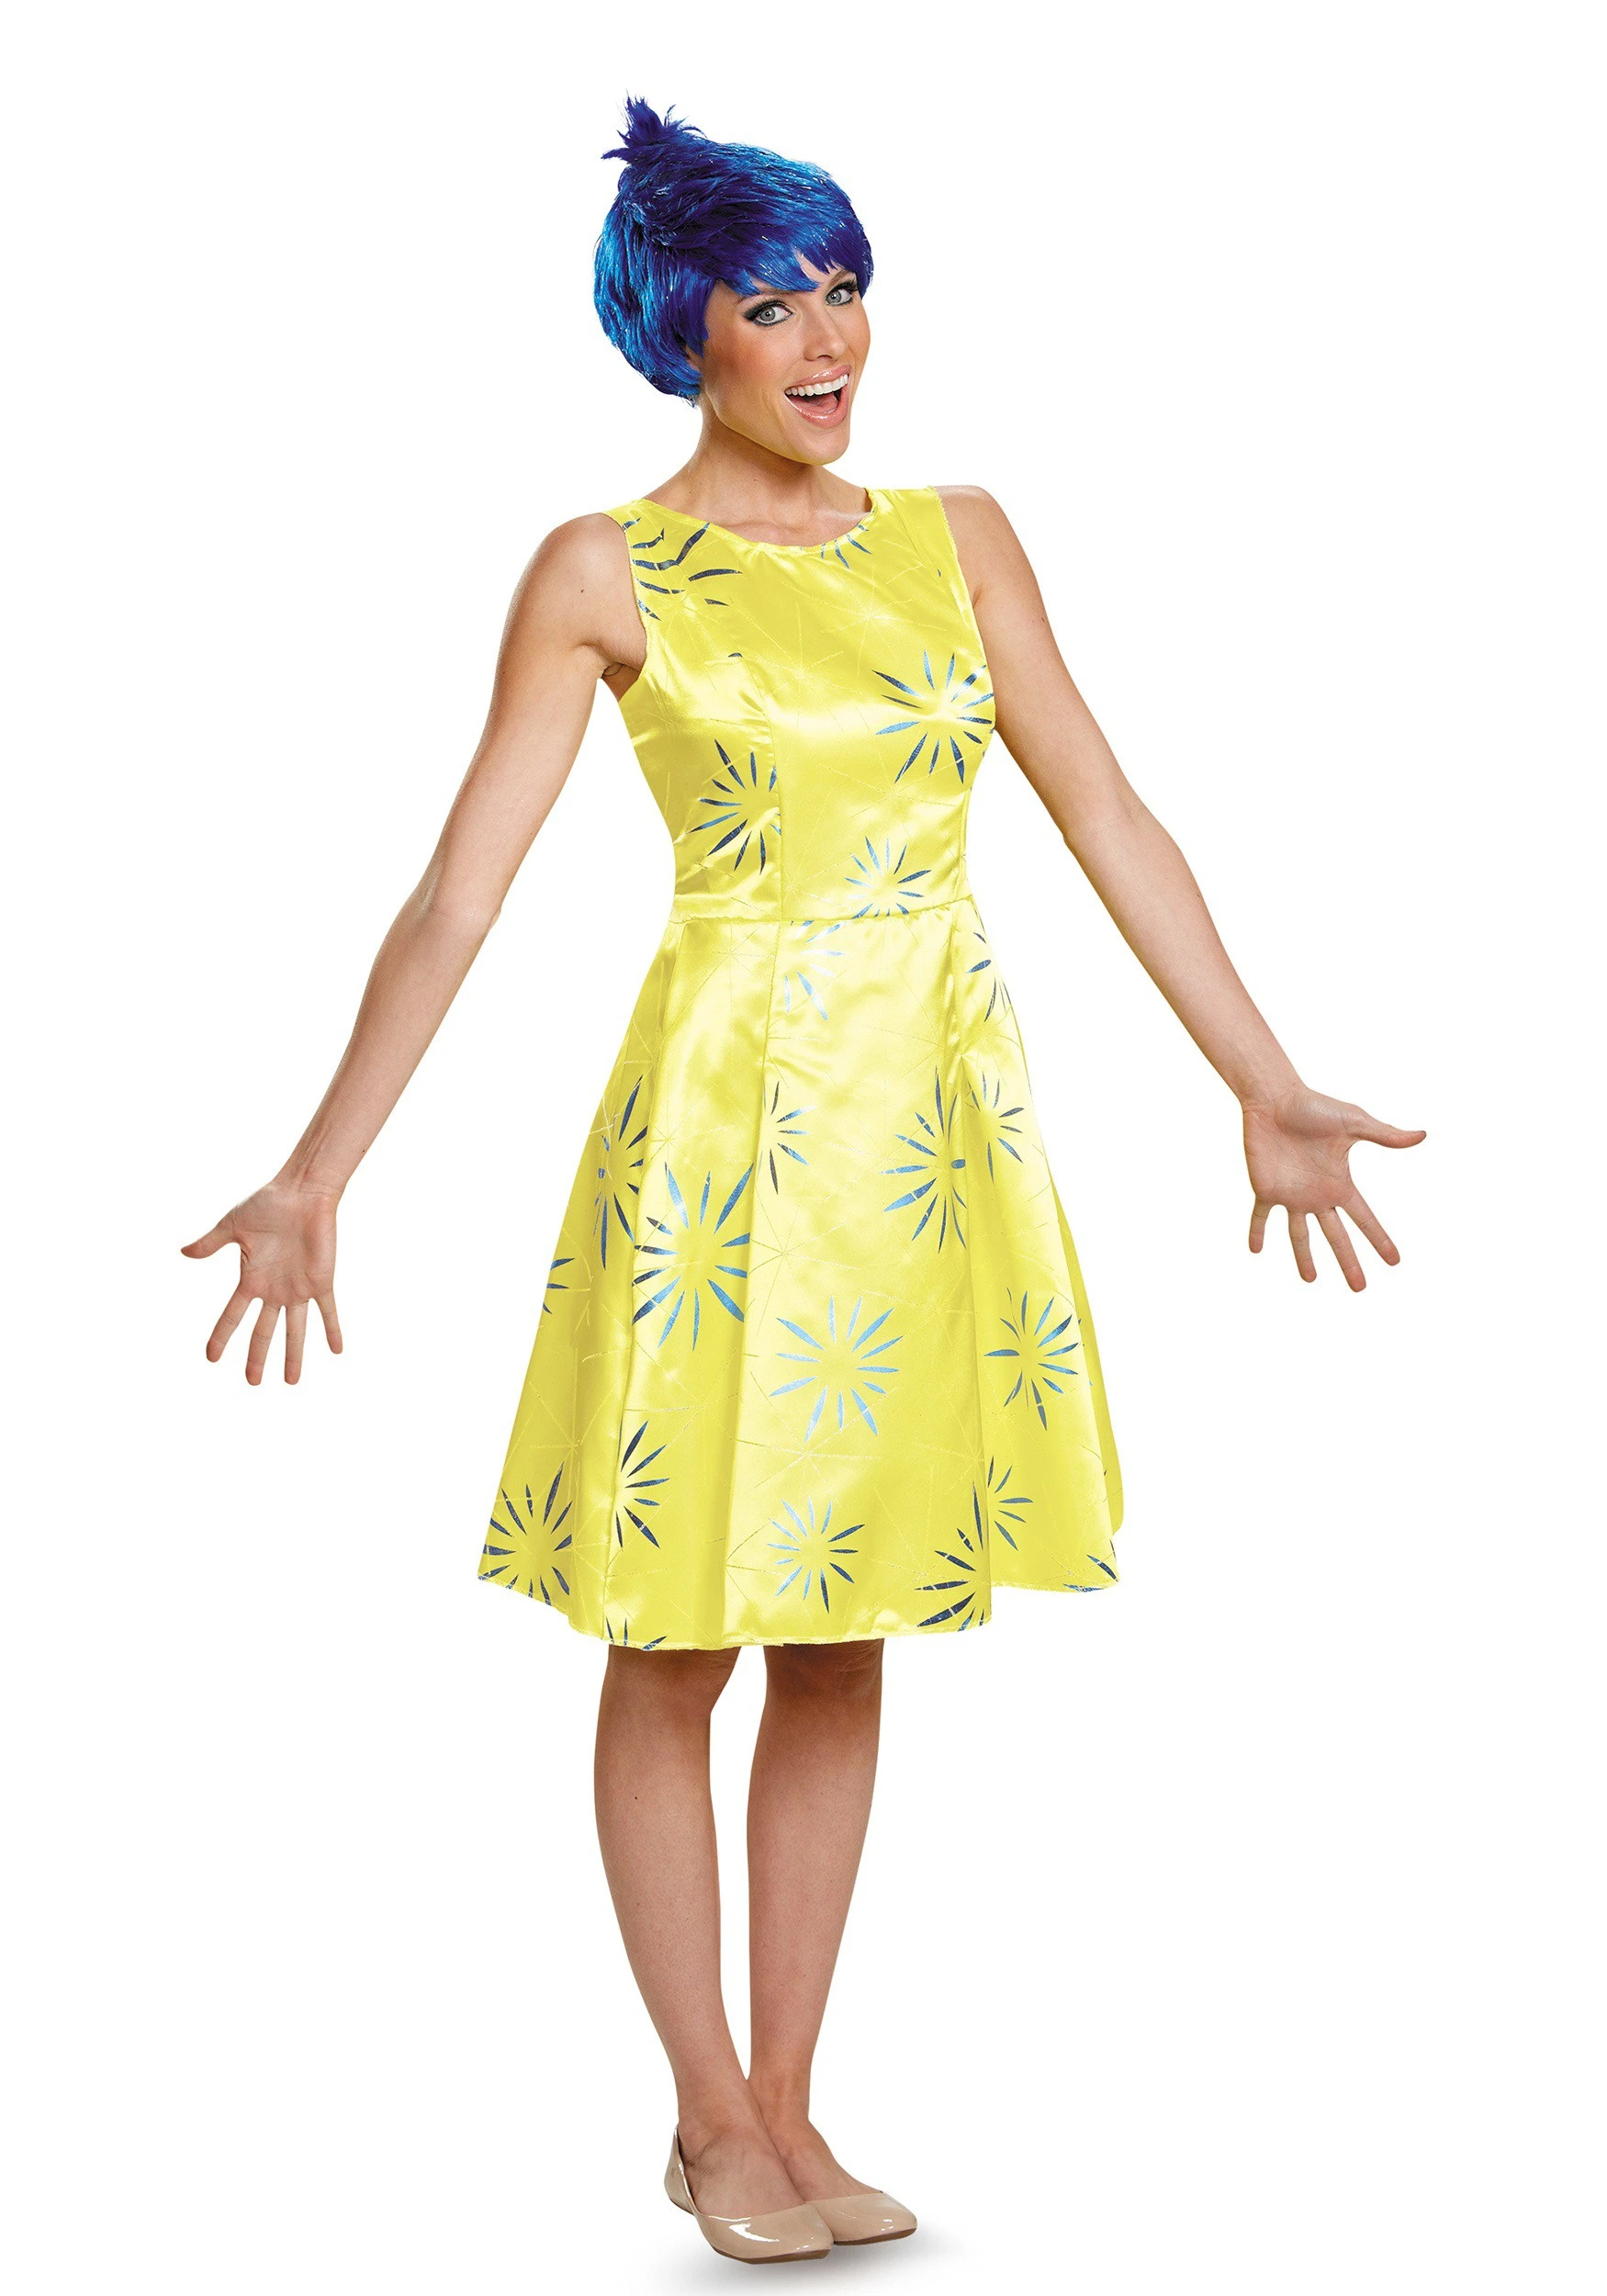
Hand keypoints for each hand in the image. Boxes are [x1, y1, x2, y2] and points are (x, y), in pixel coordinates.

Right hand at [181, 1180, 342, 1382]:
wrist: (302, 1193)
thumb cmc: (267, 1204)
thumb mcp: (232, 1226)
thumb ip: (210, 1243)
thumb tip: (183, 1252)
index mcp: (251, 1280)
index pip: (232, 1316)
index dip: (221, 1337)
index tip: (210, 1358)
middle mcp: (274, 1290)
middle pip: (263, 1332)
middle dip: (258, 1357)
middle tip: (253, 1383)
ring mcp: (298, 1288)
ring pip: (295, 1330)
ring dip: (294, 1355)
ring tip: (291, 1381)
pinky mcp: (322, 1282)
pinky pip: (328, 1311)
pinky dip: (333, 1330)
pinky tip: (337, 1350)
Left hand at [1243, 1088, 1425, 1289]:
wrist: (1275, 1098)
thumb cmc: (1314, 1106)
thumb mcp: (1354, 1122)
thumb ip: (1384, 1135)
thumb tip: (1422, 1135)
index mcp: (1339, 1184)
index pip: (1365, 1219)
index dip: (1379, 1240)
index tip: (1394, 1262)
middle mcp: (1317, 1194)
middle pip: (1336, 1237)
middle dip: (1348, 1263)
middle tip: (1359, 1288)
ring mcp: (1291, 1194)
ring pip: (1299, 1235)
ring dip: (1304, 1257)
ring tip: (1310, 1280)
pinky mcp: (1265, 1188)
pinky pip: (1259, 1216)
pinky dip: (1256, 1231)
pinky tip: (1255, 1249)